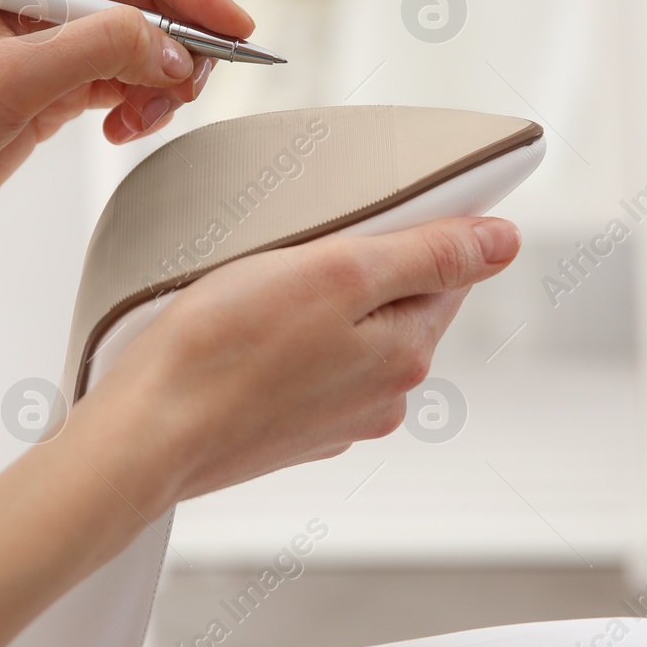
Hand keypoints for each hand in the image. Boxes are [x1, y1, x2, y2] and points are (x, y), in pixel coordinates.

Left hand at [0, 0, 254, 268]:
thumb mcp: (8, 80)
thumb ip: (99, 50)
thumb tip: (177, 50)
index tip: (228, 31)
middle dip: (182, 38)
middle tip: (184, 91)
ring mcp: (51, 47)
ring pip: (149, 42)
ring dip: (165, 80)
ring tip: (139, 120)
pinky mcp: (55, 96)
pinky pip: (130, 83)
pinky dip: (143, 106)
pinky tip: (119, 133)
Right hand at [88, 216, 522, 510]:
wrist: (142, 435)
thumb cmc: (221, 349)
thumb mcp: (337, 273)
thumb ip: (427, 255)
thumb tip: (504, 241)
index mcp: (405, 356)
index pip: (445, 272)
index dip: (411, 230)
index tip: (364, 212)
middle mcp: (381, 398)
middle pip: (395, 304)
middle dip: (357, 269)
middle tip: (294, 248)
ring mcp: (332, 420)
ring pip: (346, 336)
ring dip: (315, 306)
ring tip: (257, 291)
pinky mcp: (285, 432)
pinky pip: (303, 368)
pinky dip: (281, 344)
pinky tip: (240, 335)